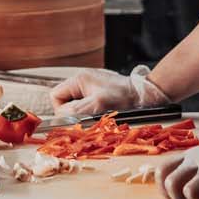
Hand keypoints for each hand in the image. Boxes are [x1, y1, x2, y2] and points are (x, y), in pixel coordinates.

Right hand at [50, 65, 169, 114]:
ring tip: (96, 115)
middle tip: (87, 117)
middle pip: (64, 101)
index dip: (61, 109)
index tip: (74, 117)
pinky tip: (101, 113)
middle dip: (72, 112)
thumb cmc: (123, 96)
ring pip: (74, 105)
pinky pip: (84, 105)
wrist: (141, 94)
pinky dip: (89, 112)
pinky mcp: (96, 93)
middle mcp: (81, 81)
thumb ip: (77, 110)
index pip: (56, 96)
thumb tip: (62, 117)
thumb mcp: (99, 104)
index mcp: (78, 80)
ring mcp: (89, 87)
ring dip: (82, 113)